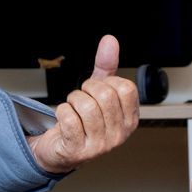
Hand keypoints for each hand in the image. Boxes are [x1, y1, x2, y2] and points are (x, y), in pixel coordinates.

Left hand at [28, 35, 140, 174]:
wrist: (61, 150)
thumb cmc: (82, 121)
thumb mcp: (97, 92)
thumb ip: (106, 67)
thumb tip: (110, 41)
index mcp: (129, 120)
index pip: (126, 88)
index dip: (106, 82)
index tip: (97, 89)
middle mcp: (119, 135)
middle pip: (106, 96)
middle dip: (87, 89)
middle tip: (81, 97)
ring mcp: (100, 145)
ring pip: (86, 107)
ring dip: (73, 100)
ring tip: (72, 107)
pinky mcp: (78, 150)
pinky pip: (69, 119)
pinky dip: (62, 111)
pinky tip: (64, 117)